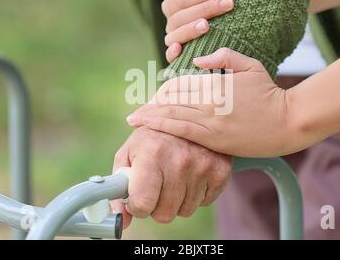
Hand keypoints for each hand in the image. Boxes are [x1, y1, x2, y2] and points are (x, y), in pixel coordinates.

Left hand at [111, 126, 231, 228]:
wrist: (186, 117)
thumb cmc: (151, 139)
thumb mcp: (128, 155)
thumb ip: (118, 189)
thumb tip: (121, 222)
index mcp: (152, 154)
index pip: (142, 204)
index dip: (137, 205)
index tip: (138, 196)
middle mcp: (179, 160)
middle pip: (164, 214)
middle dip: (157, 205)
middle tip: (157, 184)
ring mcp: (203, 166)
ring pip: (185, 210)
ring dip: (177, 199)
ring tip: (174, 175)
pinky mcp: (221, 170)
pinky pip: (203, 202)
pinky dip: (196, 193)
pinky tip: (191, 173)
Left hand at [127, 48, 302, 157]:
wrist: (289, 122)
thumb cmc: (270, 92)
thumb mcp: (250, 66)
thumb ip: (224, 57)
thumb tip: (198, 61)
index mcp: (216, 84)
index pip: (180, 84)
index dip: (163, 90)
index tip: (152, 95)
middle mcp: (209, 103)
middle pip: (171, 101)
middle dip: (150, 107)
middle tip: (134, 114)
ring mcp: (211, 124)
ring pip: (173, 118)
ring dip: (151, 119)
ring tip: (133, 121)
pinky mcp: (215, 141)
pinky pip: (184, 135)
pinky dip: (165, 131)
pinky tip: (152, 132)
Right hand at [162, 0, 233, 62]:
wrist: (229, 8)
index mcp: (173, 4)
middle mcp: (172, 23)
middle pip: (181, 17)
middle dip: (206, 8)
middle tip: (229, 3)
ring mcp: (175, 40)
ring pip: (176, 35)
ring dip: (191, 30)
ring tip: (207, 25)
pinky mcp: (180, 56)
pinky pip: (169, 56)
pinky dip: (172, 54)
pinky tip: (180, 49)